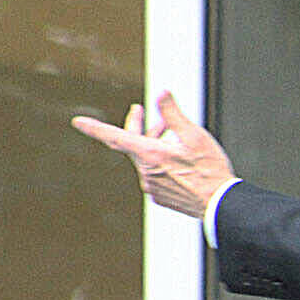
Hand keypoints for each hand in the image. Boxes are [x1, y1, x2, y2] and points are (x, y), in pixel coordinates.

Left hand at [71, 91, 236, 219]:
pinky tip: (179, 161)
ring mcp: (152, 187)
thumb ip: (173, 114)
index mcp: (150, 155)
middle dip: (138, 126)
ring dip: (153, 144)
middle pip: (132, 144)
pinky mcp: (161, 197)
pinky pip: (155, 175)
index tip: (78, 122)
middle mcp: (146, 172)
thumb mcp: (195, 136)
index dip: (95, 128)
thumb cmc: (210, 170)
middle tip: (141, 111)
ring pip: (145, 160)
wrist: (221, 204)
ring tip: (171, 135)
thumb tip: (161, 94)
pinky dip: (161, 163)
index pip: (115, 137)